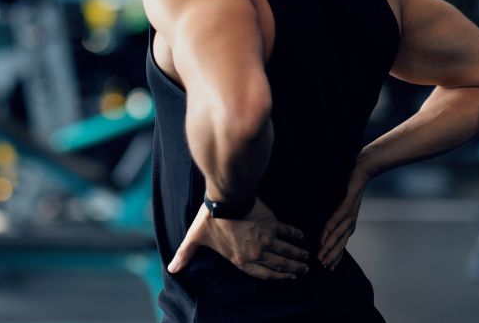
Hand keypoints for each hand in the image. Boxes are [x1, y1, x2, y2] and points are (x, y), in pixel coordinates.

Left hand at [168, 198, 309, 279]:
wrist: (226, 199)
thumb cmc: (210, 219)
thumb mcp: (195, 238)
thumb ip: (186, 254)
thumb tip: (172, 269)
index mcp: (241, 259)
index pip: (264, 274)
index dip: (278, 278)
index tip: (288, 279)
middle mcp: (257, 252)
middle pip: (279, 265)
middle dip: (293, 270)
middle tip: (304, 271)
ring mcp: (266, 239)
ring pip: (286, 251)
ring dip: (297, 256)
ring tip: (307, 259)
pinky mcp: (272, 224)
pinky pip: (287, 232)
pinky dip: (296, 235)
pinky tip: (302, 237)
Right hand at [318, 163, 371, 269]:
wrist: (363, 171)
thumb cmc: (350, 187)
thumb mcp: (343, 204)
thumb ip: (335, 215)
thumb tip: (325, 225)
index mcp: (350, 223)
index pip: (342, 243)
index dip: (336, 256)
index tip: (329, 268)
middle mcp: (351, 221)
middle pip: (341, 243)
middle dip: (332, 256)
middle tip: (324, 267)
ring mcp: (349, 214)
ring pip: (338, 234)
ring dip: (330, 247)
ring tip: (322, 256)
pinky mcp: (347, 204)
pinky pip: (336, 219)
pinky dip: (330, 229)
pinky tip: (324, 237)